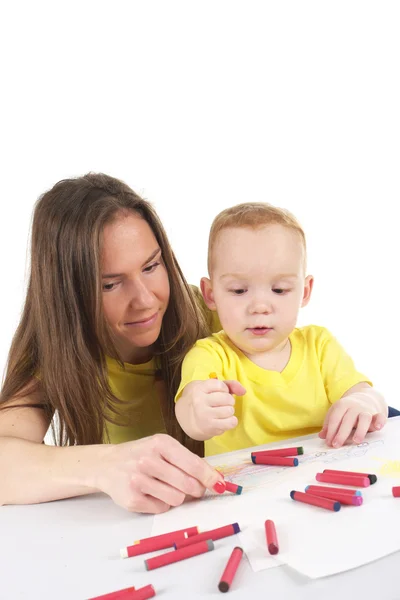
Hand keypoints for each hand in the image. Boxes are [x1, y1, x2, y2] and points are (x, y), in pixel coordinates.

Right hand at [92, 434, 223, 513]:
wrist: (107, 464)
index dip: (210, 477)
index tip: (220, 484)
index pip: (193, 464)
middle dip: (196, 489)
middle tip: (194, 489)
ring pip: (177, 499)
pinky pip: (162, 508)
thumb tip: (216, 479)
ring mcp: (138, 480)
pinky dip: (162, 503)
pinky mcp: (132, 500)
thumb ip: (187, 460)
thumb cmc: (142, 454)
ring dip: (178, 496)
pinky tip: (152, 493)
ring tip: (165, 486)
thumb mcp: (163, 448)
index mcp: (160, 443)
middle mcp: (148, 460)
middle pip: (188, 485)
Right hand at [175, 379, 245, 439]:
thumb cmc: (204, 400)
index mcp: (199, 388)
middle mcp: (199, 401)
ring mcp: (204, 415)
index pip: (220, 385)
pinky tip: (225, 419)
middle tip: (223, 403)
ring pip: (229, 410)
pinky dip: (231, 421)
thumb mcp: (211, 388)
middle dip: (229, 400)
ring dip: (229, 411)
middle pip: (226, 398)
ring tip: (223, 411)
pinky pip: (230, 422)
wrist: (188, 418)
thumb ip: (229, 385)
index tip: (220, 392)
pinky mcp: (210, 427)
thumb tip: (243, 391)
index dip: (225, 389)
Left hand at [319, 390, 386, 447]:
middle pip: (347, 420)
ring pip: (364, 418)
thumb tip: (322, 436)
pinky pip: (379, 417)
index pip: (335, 418)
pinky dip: (379, 421)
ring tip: (356, 441)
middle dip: (341, 433)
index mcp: (341, 405)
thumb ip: (329, 424)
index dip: (331, 431)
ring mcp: (365, 410)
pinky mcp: (376, 414)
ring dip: (360, 430)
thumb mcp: (336, 413)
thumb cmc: (347, 410)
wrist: (365, 398)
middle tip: (336, 445)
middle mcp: (354, 407)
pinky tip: (377, 427)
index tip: (328, 442)